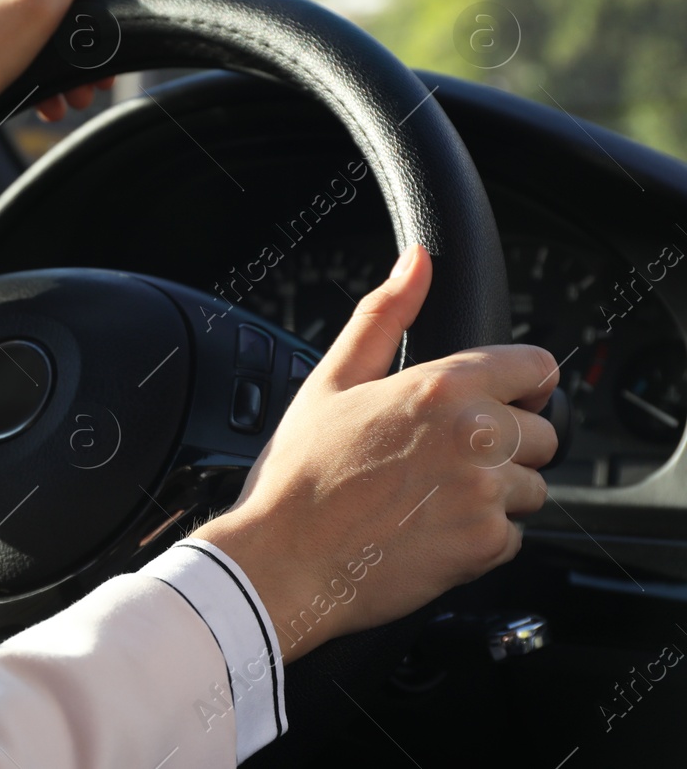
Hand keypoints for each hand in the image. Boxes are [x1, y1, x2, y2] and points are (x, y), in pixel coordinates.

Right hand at [195, 245, 558, 662]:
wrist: (281, 560)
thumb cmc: (298, 474)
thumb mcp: (331, 379)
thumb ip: (384, 315)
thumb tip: (416, 262)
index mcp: (441, 386)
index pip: (536, 368)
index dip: (519, 384)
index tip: (498, 400)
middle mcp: (474, 436)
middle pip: (542, 434)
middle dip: (504, 444)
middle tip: (440, 459)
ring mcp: (484, 493)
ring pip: (530, 488)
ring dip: (494, 493)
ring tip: (429, 497)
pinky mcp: (485, 545)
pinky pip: (512, 536)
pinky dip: (478, 537)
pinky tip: (427, 529)